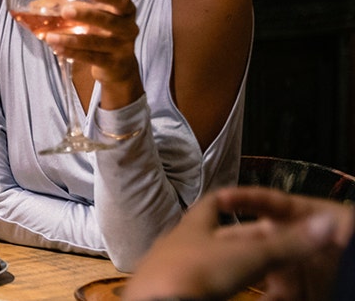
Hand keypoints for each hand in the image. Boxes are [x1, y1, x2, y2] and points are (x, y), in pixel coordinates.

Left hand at [43, 0, 141, 94]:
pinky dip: (73, 53)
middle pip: (109, 22)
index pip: (122, 2)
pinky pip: (91, 57)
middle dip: (86, 16)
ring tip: (51, 37)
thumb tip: (46, 4)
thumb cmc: (105, 34)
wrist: (120, 67)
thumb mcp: (101, 19)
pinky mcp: (113, 64)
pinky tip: (58, 49)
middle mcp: (128, 30)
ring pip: (96, 42)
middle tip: (65, 11)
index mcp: (126, 13)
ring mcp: (123, 49)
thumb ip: (83, 10)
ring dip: (71, 39)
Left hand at [124, 187, 354, 300]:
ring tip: (249, 270)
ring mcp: (169, 268)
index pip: (212, 203)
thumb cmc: (198, 271)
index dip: (231, 199)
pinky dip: (215, 284)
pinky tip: (224, 290)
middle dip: (238, 238)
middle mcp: (177, 243)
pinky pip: (196, 283)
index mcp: (192, 225)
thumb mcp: (249, 256)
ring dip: (226, 264)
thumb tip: (323, 224)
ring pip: (202, 260)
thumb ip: (286, 244)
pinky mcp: (168, 291)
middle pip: (211, 235)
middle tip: (268, 243)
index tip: (247, 199)